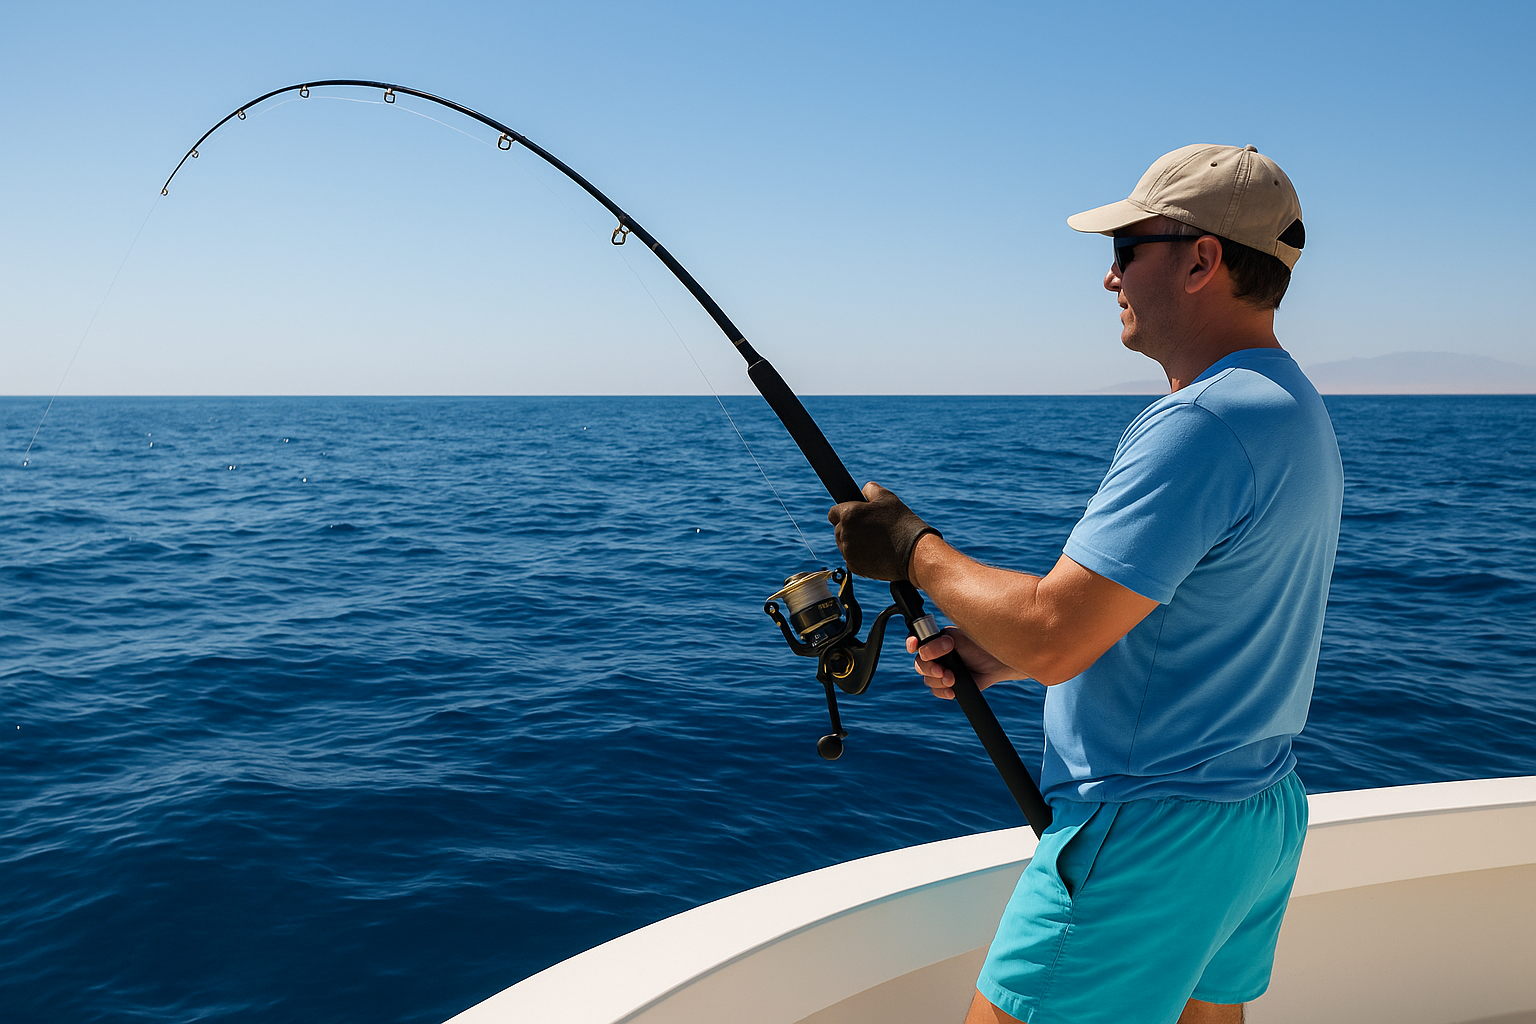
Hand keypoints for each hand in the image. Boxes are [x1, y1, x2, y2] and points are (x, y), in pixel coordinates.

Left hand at [827, 482, 940, 581]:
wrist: (912, 552)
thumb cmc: (900, 523)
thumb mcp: (887, 497)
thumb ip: (871, 490)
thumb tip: (864, 490)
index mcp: (849, 514)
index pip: (833, 512)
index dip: (843, 512)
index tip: (853, 516)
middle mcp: (844, 534)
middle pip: (839, 530)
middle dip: (849, 528)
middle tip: (869, 528)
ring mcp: (848, 552)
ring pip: (844, 545)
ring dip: (854, 542)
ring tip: (874, 541)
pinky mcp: (855, 567)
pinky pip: (852, 559)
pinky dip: (860, 557)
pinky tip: (875, 552)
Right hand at [906, 627, 1020, 699]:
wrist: (997, 661)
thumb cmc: (979, 644)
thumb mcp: (957, 638)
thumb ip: (938, 642)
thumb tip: (924, 652)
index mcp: (936, 640)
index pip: (916, 641)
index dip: (911, 644)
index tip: (914, 646)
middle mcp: (936, 656)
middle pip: (919, 664)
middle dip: (930, 669)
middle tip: (942, 671)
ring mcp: (942, 671)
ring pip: (927, 679)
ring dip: (938, 681)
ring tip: (952, 679)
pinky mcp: (949, 685)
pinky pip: (936, 691)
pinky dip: (943, 692)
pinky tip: (953, 690)